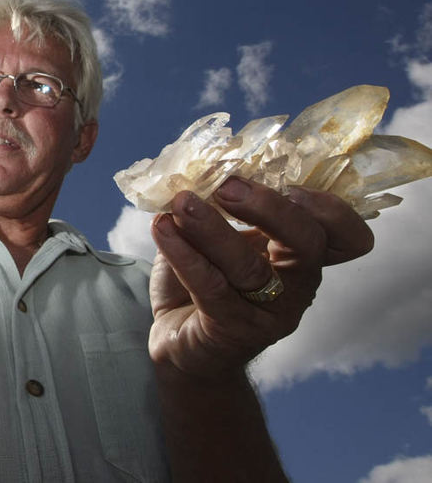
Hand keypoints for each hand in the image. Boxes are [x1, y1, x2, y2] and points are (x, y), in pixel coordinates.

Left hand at [148, 177, 373, 376]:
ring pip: (248, 266)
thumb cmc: (204, 282)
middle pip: (309, 242)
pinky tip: (162, 228)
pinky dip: (183, 253)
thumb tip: (202, 162)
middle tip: (227, 186)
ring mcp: (269, 312)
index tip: (285, 178)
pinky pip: (209, 286)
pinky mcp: (233, 330)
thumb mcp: (221, 237)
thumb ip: (222, 205)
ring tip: (181, 202)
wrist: (181, 345)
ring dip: (212, 228)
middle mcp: (296, 284)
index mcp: (301, 255)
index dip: (328, 206)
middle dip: (270, 207)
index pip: (344, 234)